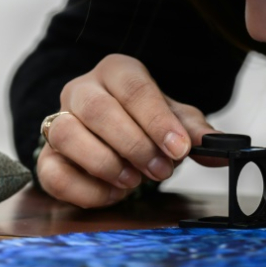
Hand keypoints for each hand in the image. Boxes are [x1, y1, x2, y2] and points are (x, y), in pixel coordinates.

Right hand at [37, 54, 220, 207]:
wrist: (113, 136)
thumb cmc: (145, 123)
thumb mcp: (175, 121)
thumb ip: (194, 131)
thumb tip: (218, 148)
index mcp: (116, 72)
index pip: (133, 87)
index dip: (157, 120)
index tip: (179, 149)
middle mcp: (81, 90)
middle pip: (98, 110)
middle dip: (134, 144)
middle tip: (160, 170)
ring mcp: (58, 122)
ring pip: (66, 134)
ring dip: (104, 163)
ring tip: (134, 182)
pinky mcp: (47, 157)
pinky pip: (52, 172)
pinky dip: (85, 190)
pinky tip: (112, 194)